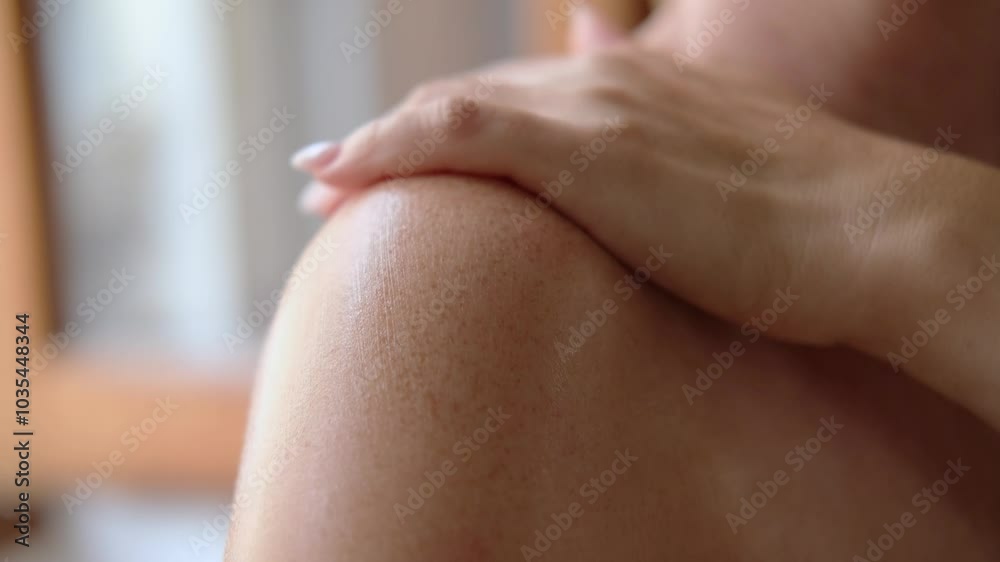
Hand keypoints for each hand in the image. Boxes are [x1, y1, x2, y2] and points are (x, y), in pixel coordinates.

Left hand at [289, 20, 915, 350]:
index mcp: (640, 90)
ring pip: (451, 107)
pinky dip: (390, 146)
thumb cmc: (808, 234)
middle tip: (344, 174)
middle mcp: (606, 83)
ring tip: (323, 179)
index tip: (405, 165)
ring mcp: (593, 109)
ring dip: (378, 142)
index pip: (517, 100)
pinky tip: (342, 170)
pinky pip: (457, 130)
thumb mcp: (726, 191)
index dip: (450, 128)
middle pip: (471, 96)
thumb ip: (673, 178)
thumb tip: (642, 188)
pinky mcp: (584, 147)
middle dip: (400, 134)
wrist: (863, 233)